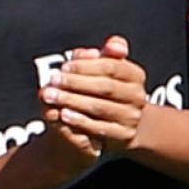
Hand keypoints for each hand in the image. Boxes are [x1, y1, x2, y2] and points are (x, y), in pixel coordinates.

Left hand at [41, 36, 149, 155]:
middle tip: (52, 81)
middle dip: (76, 83)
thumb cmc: (103, 91)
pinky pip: (99, 128)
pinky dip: (80, 121)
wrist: (118, 126)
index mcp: (135, 75)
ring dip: (73, 101)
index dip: (86, 66)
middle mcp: (137, 96)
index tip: (64, 67)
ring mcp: (132, 117)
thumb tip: (84, 53)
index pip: (111, 66)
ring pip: (100, 107)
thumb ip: (93, 58)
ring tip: (51, 97)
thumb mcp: (101, 71)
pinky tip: (63, 115)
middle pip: (105, 87)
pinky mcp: (123, 135)